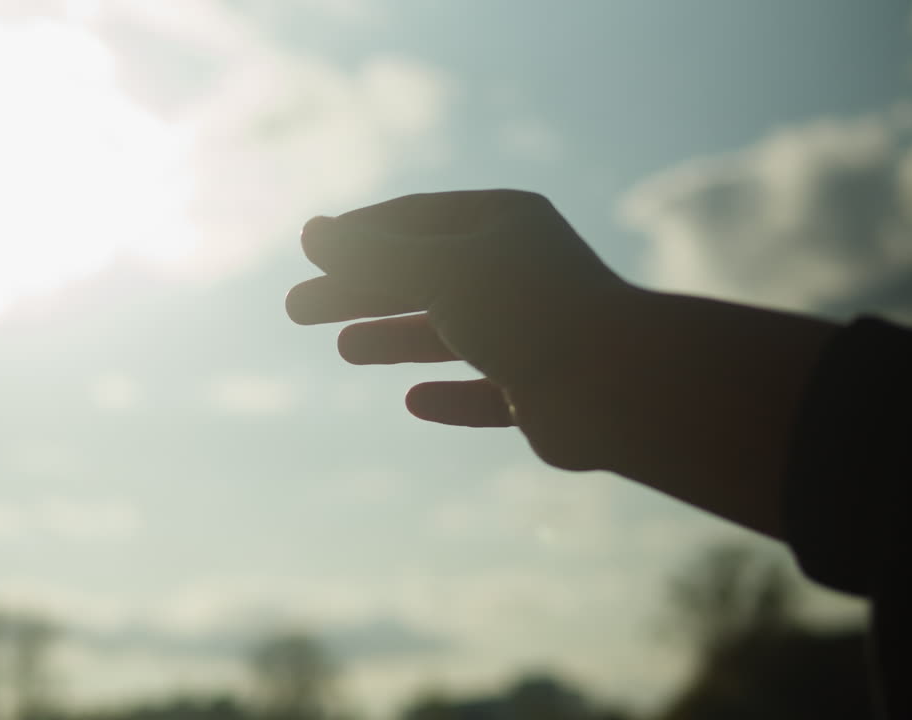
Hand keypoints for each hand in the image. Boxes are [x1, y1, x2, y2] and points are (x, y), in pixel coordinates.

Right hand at [286, 189, 837, 536]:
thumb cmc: (527, 310)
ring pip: (451, 333)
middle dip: (359, 290)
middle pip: (423, 276)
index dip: (361, 234)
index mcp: (504, 225)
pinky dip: (452, 395)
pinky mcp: (542, 392)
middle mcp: (519, 273)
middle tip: (296, 308)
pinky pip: (487, 392)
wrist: (615, 386)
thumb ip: (372, 256)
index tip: (311, 251)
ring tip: (344, 348)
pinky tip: (415, 402)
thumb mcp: (438, 270)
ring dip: (395, 337)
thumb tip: (310, 232)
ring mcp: (533, 333)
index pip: (417, 219)